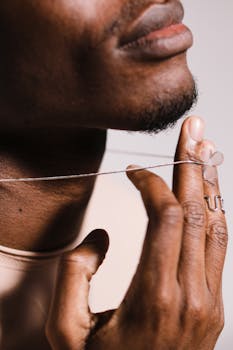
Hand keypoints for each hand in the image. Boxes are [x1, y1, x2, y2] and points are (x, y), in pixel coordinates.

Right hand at [46, 117, 227, 349]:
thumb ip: (73, 275)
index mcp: (154, 297)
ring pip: (215, 226)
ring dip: (209, 184)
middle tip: (193, 128)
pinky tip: (210, 193)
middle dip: (192, 164)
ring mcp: (209, 300)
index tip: (135, 172)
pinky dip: (214, 213)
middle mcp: (190, 294)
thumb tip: (102, 235)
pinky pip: (219, 246)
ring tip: (206, 150)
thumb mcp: (68, 332)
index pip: (164, 217)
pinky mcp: (214, 304)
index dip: (151, 184)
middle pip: (196, 211)